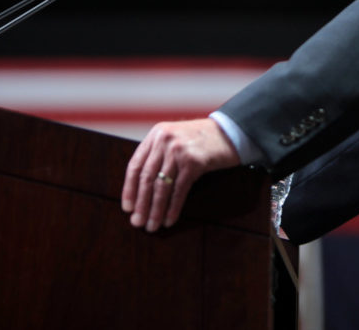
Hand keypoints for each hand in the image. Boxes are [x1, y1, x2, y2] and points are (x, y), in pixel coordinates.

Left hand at [121, 118, 240, 231]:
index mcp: (156, 134)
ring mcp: (179, 150)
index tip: (128, 207)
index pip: (136, 165)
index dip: (129, 189)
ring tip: (152, 225)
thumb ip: (159, 154)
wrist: (231, 132)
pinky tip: (169, 219)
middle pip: (146, 178)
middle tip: (137, 222)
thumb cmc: (203, 139)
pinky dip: (172, 208)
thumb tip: (142, 188)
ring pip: (161, 186)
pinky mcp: (194, 162)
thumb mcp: (175, 139)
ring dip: (155, 210)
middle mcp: (164, 140)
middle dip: (141, 203)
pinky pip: (179, 190)